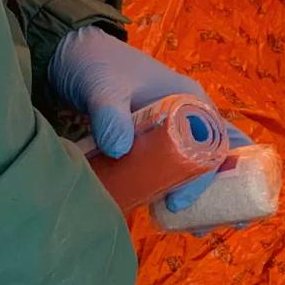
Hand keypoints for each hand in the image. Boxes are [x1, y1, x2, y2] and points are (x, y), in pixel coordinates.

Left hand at [50, 30, 246, 213]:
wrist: (68, 55)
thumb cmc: (94, 64)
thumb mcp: (102, 87)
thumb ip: (110, 115)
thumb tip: (120, 149)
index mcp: (190, 98)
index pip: (214, 141)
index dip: (205, 176)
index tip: (178, 201)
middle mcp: (188, 115)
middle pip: (216, 159)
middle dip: (217, 194)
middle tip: (203, 228)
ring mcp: (171, 130)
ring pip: (198, 167)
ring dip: (199, 196)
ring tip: (193, 228)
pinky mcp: (151, 142)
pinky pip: (173, 169)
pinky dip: (176, 190)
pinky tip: (167, 214)